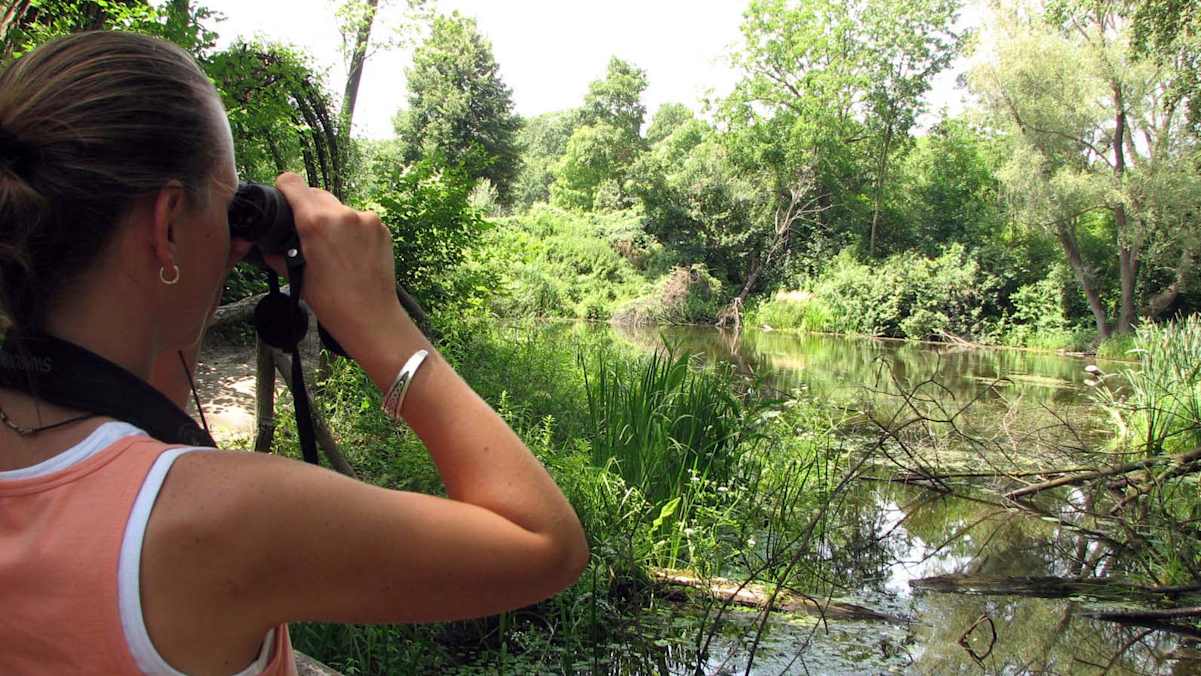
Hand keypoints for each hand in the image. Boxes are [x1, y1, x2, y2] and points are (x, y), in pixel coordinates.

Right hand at [271, 173, 404, 358]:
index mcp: (316, 222)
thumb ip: (279, 255)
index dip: (285, 189)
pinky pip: (360, 219)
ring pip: (339, 208)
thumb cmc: (332, 302)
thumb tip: (269, 247)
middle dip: (309, 208)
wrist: (371, 317)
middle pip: (317, 194)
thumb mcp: (297, 276)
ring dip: (333, 220)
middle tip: (308, 232)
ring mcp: (366, 219)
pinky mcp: (382, 228)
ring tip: (333, 248)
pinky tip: (351, 252)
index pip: (293, 182)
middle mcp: (342, 214)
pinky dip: (353, 229)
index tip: (284, 197)